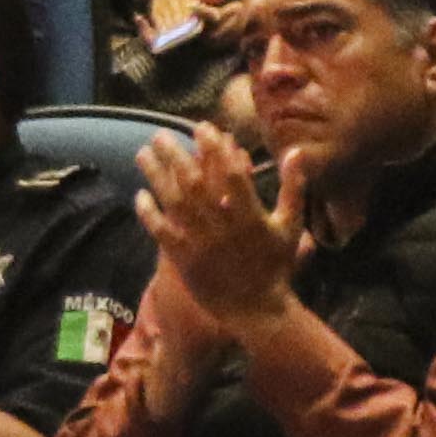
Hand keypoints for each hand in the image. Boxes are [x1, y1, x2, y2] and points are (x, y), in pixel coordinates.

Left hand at [136, 123, 308, 342]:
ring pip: (173, 202)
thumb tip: (295, 151)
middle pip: (193, 182)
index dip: (214, 148)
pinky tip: (139, 195)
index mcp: (249, 214)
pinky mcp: (183, 258)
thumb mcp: (291, 225)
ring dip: (156, 175)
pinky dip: (149, 212)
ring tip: (143, 154)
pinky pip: (161, 231)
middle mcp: (221, 225)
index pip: (228, 173)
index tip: (201, 128)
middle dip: (175, 155)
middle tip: (160, 134)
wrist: (256, 308)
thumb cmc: (276, 265)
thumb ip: (293, 187)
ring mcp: (199, 242)